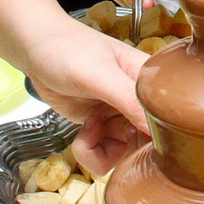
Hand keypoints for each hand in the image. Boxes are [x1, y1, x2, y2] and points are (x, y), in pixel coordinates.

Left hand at [17, 19, 148, 173]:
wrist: (34, 49)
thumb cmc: (67, 49)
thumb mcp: (100, 74)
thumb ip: (128, 99)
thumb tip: (155, 129)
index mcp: (150, 82)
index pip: (170, 117)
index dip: (160, 137)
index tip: (137, 140)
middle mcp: (139, 101)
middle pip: (151, 143)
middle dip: (129, 149)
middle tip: (110, 138)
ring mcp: (120, 115)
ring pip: (127, 153)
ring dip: (104, 151)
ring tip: (91, 130)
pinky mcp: (101, 126)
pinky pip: (106, 154)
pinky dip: (91, 152)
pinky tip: (84, 132)